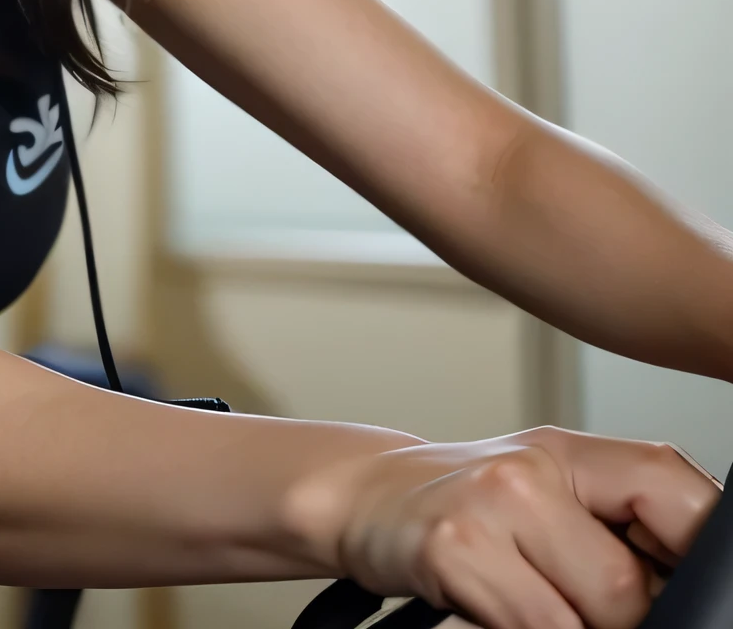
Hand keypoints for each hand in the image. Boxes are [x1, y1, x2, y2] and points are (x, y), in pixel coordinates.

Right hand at [297, 427, 719, 628]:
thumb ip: (617, 525)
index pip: (674, 486)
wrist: (365, 495)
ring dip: (574, 626)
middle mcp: (531, 466)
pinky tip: (499, 606)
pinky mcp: (454, 548)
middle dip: (621, 617)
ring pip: (593, 612)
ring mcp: (490, 503)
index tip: (680, 588)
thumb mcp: (548, 495)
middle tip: (578, 602)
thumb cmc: (468, 506)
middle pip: (632, 580)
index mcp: (571, 452)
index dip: (699, 550)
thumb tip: (689, 588)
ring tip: (539, 602)